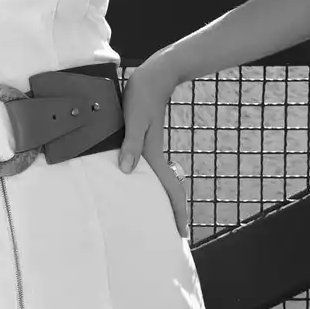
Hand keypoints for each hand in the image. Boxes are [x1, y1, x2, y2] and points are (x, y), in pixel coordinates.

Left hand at [118, 55, 190, 239]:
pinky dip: (156, 182)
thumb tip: (127, 170)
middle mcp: (155, 155)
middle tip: (177, 232)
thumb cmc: (142, 95)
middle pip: (171, 189)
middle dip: (175, 211)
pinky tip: (147, 184)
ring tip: (165, 215)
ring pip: (163, 180)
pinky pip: (154, 169)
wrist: (155, 76)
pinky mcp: (148, 141)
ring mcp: (153, 148)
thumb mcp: (134, 118)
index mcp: (153, 154)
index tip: (182, 233)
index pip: (170, 189)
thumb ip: (131, 143)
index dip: (177, 212)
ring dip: (167, 198)